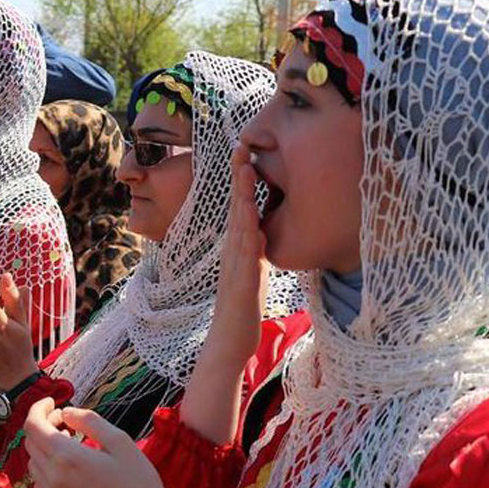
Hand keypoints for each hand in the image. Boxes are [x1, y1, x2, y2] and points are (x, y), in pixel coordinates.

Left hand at [25, 399, 172, 487]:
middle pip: (31, 443)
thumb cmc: (139, 483)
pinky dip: (47, 472)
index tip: (52, 403)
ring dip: (45, 450)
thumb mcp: (120, 441)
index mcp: (67, 458)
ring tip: (70, 446)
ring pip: (34, 464)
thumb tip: (66, 412)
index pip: (33, 426)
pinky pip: (40, 486)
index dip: (38, 409)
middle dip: (44, 427)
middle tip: (66, 423)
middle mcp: (53, 479)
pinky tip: (69, 471)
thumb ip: (89, 420)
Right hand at [209, 147, 266, 366]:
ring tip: (246, 170)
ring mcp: (235, 263)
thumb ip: (254, 252)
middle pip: (237, 207)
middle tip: (242, 147)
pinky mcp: (241, 280)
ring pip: (240, 223)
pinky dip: (249, 231)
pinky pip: (246, 251)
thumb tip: (259, 232)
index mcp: (237, 247)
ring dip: (243, 196)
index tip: (246, 154)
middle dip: (240, 177)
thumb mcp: (251, 273)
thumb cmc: (242, 308)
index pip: (241, 207)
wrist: (230, 340)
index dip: (243, 181)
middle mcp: (233, 250)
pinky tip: (253, 215)